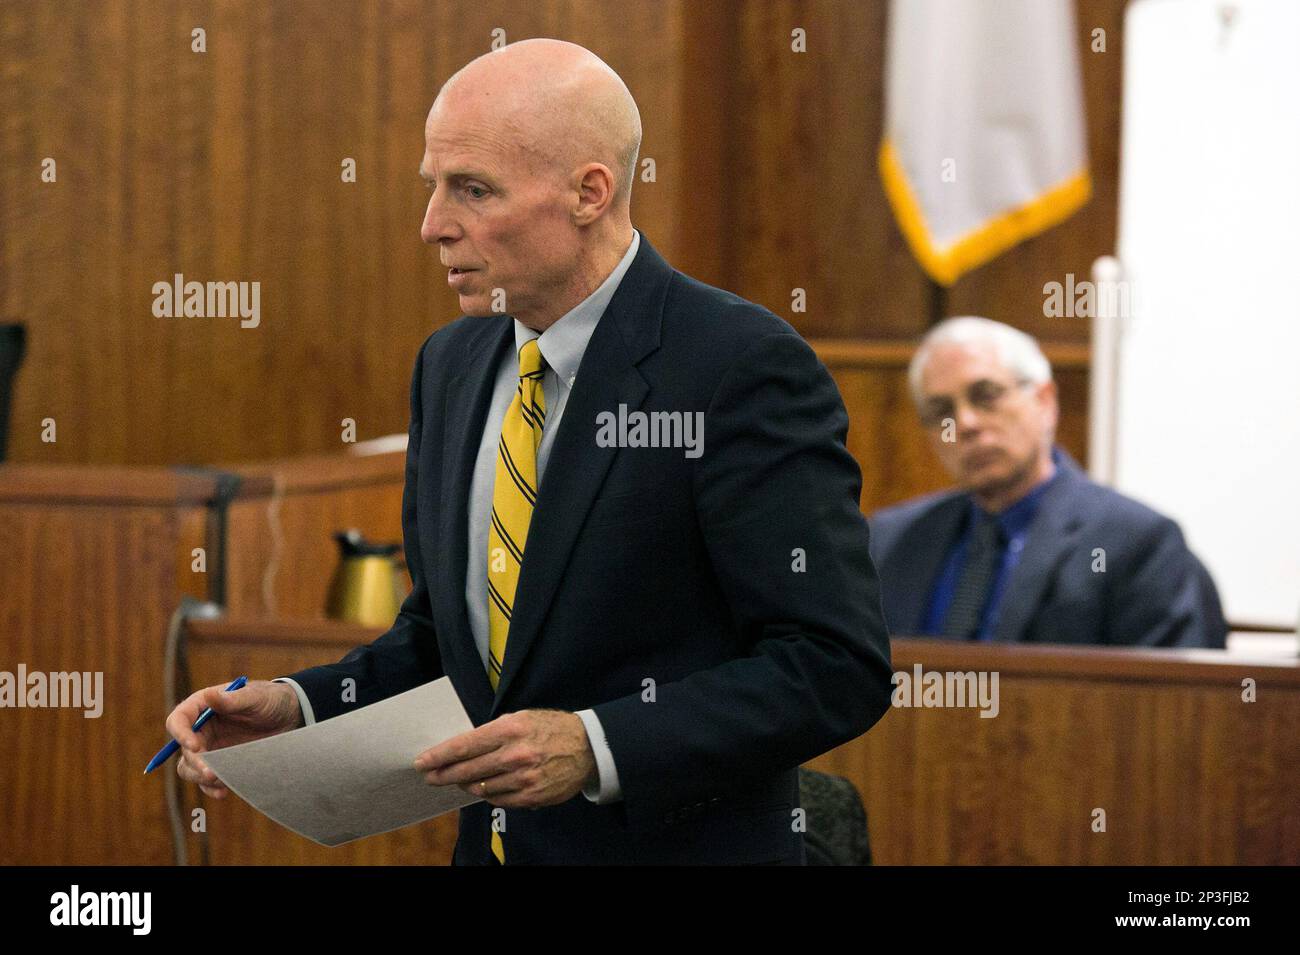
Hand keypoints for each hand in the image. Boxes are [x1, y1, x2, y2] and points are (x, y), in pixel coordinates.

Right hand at [166, 680, 302, 798]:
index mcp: (203, 706)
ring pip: (190, 767)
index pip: (178, 720)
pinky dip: (212, 788)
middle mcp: (201, 728)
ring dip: (199, 777)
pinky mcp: (221, 763)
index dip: (181, 734)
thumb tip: (208, 695)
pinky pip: (206, 780)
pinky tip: (224, 791)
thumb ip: (232, 699)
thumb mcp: (255, 697)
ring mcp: (210, 747)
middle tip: (211, 773)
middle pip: (184, 749)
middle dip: (195, 763)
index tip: (194, 747)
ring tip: (220, 781)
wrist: (290, 716)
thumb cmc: (270, 699)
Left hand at [413, 709, 596, 808]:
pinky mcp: (531, 796)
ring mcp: (523, 778)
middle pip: (467, 770)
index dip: (439, 756)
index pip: (464, 746)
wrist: (588, 747)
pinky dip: (487, 794)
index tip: (422, 761)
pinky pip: (498, 799)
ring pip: (480, 787)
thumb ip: (492, 732)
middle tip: (429, 776)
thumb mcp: (521, 718)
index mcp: (510, 729)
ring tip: (460, 780)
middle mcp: (515, 754)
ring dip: (466, 784)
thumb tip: (462, 749)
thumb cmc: (550, 728)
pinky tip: (484, 787)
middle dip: (443, 774)